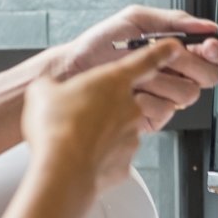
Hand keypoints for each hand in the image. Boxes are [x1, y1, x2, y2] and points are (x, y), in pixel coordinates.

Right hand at [21, 41, 180, 198]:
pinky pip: (115, 156)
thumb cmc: (55, 127)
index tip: (174, 46)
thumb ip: (53, 85)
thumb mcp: (43, 91)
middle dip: (109, 105)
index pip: (148, 60)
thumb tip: (48, 89)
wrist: (61, 171)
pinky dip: (100, 157)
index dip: (163, 51)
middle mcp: (131, 108)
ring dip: (102, 132)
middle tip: (83, 112)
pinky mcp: (125, 163)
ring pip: (121, 130)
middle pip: (130, 101)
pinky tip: (81, 156)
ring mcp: (131, 137)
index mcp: (114, 81)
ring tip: (76, 138)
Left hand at [54, 7, 217, 134]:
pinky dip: (146, 98)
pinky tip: (131, 91)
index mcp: (175, 51)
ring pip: (188, 94)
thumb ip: (174, 20)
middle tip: (168, 58)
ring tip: (138, 72)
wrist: (73, 70)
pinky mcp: (153, 117)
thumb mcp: (136, 20)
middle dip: (190, 65)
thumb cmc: (100, 44)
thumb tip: (206, 25)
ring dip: (161, 80)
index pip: (211, 54)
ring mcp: (165, 96)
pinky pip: (165, 110)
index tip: (208, 45)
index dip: (215, 50)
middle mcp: (174, 74)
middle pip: (208, 77)